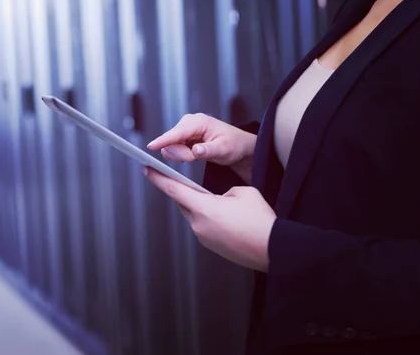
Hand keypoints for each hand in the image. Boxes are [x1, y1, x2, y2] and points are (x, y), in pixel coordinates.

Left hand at [142, 166, 275, 271]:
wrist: (273, 250)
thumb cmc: (260, 220)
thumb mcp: (242, 193)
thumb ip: (224, 192)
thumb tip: (220, 200)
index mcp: (203, 208)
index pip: (174, 189)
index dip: (158, 178)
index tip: (146, 169)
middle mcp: (199, 225)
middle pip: (183, 202)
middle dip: (182, 190)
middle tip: (181, 179)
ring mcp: (204, 238)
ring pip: (194, 215)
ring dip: (199, 205)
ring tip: (215, 199)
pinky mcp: (212, 246)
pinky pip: (204, 226)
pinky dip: (209, 218)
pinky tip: (224, 216)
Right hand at [147, 113, 256, 183]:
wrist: (238, 146)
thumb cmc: (234, 144)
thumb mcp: (224, 149)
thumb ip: (208, 150)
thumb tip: (195, 151)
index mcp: (198, 122)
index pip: (177, 133)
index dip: (163, 141)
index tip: (151, 147)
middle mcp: (188, 123)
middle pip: (172, 143)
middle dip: (182, 155)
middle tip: (198, 156)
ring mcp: (184, 131)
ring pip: (172, 148)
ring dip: (183, 156)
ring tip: (199, 154)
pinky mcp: (183, 138)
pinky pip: (174, 150)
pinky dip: (183, 156)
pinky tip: (194, 155)